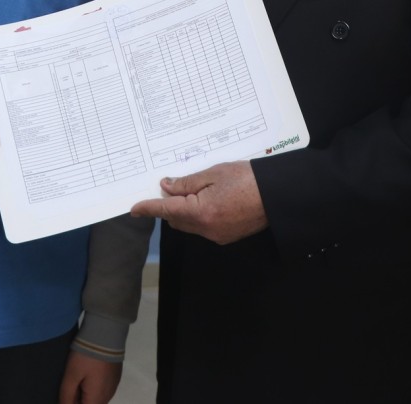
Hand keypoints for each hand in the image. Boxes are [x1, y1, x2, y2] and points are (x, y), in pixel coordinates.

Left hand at [58, 351, 121, 403]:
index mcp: (97, 399)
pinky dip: (93, 386)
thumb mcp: (71, 375)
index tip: (67, 393)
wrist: (106, 333)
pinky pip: (102, 389)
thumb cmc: (86, 356)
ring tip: (78, 377)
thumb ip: (66, 395)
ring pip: (96, 398)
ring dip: (86, 394)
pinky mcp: (115, 377)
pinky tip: (88, 372)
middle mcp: (107, 396)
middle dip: (78, 399)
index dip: (71, 403)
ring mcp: (113, 386)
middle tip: (71, 384)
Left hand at [130, 160, 266, 244]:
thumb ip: (187, 183)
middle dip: (170, 206)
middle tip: (173, 187)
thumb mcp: (214, 173)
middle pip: (176, 221)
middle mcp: (206, 229)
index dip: (148, 209)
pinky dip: (199, 216)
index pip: (166, 211)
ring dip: (185, 212)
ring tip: (196, 191)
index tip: (134, 209)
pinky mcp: (226, 237)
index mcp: (201, 212)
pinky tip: (210, 201)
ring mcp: (216, 235)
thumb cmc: (248, 180)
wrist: (276, 195)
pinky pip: (203, 228)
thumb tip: (166, 187)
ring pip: (189, 226)